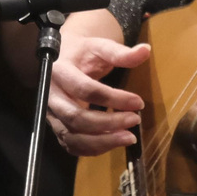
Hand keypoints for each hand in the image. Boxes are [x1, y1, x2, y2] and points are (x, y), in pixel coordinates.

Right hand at [47, 30, 150, 155]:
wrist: (62, 59)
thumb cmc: (82, 52)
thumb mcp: (100, 47)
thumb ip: (120, 52)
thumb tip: (145, 51)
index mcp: (60, 71)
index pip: (86, 90)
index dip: (113, 99)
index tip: (138, 102)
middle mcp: (50, 96)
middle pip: (76, 118)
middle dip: (107, 124)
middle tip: (134, 120)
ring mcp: (51, 114)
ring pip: (72, 136)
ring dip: (102, 142)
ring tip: (128, 137)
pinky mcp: (56, 126)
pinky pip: (71, 144)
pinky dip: (93, 149)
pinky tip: (113, 142)